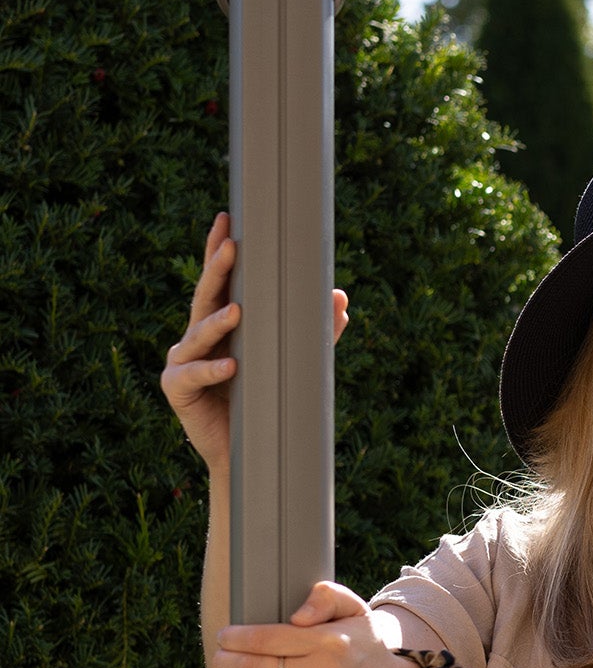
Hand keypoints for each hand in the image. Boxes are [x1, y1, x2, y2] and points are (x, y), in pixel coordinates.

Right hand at [163, 213, 349, 476]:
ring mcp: (183, 360)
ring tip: (239, 311)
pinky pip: (194, 375)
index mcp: (221, 323)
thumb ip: (314, 331)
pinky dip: (213, 370)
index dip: (219, 251)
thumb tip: (339, 297)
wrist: (249, 450)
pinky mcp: (177, 388)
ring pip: (200, 334)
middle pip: (207, 296)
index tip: (227, 218)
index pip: (221, 281)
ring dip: (219, 321)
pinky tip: (232, 365)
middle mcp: (196, 336)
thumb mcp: (293, 360)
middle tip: (232, 244)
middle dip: (218, 269)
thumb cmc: (267, 397)